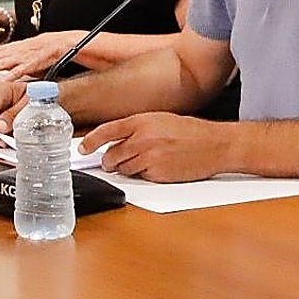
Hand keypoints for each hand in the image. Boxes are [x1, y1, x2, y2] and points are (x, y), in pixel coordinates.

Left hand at [0, 32, 79, 82]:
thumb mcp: (20, 49)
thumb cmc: (39, 48)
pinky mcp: (29, 65)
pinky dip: (8, 76)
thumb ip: (8, 55)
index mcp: (10, 47)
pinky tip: (0, 81)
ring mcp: (20, 58)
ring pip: (0, 64)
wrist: (56, 44)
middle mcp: (13, 51)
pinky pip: (17, 72)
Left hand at [82, 112, 229, 182]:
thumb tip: (116, 140)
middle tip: (116, 161)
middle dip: (111, 161)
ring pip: (123, 169)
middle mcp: (143, 139)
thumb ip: (137, 128)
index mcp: (143, 121)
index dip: (90, 141)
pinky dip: (144, 176)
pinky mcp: (157, 174)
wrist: (215, 145)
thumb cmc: (192, 132)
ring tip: (146, 161)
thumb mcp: (162, 120)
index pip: (107, 131)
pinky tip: (159, 167)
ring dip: (128, 169)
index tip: (82, 149)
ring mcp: (150, 158)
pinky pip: (140, 178)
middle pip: (111, 155)